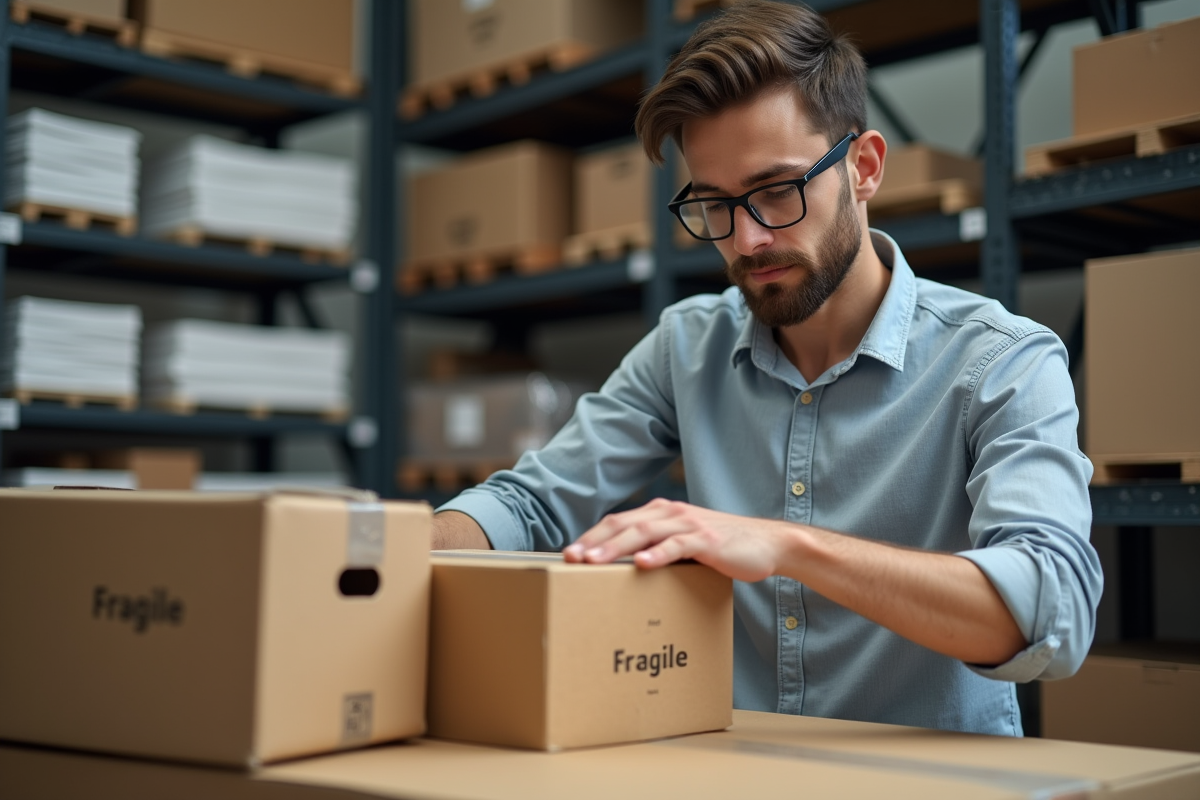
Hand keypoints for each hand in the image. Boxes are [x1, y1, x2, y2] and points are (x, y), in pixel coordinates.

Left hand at [562, 498, 786, 581]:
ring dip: (616, 547)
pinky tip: (641, 563)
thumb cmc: (721, 548)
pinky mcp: (707, 540)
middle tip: (571, 558)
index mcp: (661, 514)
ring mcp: (688, 525)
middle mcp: (670, 513)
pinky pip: (677, 545)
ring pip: (644, 532)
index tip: (569, 553)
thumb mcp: (684, 544)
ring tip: (593, 562)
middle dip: (594, 541)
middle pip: (624, 524)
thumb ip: (658, 549)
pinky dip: (658, 554)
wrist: (767, 544)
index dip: (591, 536)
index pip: (618, 522)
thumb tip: (625, 569)